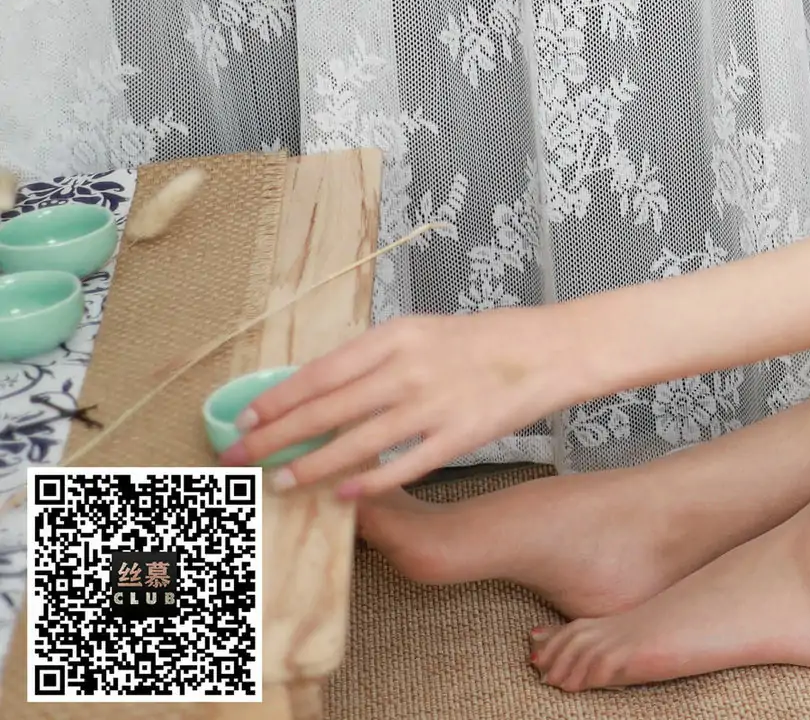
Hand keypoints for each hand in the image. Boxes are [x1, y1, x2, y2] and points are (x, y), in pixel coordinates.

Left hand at [217, 304, 576, 499]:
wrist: (553, 348)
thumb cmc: (485, 340)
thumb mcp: (423, 333)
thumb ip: (375, 359)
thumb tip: (321, 390)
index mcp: (397, 335)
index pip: (322, 372)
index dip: (278, 399)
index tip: (244, 418)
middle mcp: (410, 368)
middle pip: (327, 409)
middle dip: (275, 435)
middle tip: (238, 457)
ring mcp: (435, 403)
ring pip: (357, 442)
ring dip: (313, 464)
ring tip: (281, 481)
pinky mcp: (460, 435)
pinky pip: (405, 465)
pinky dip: (371, 481)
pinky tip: (344, 494)